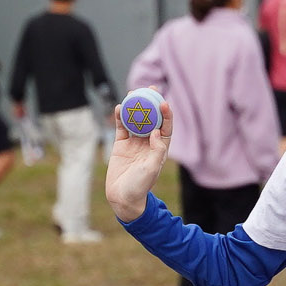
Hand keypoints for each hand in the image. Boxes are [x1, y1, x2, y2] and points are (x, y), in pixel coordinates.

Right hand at [103, 102, 172, 222]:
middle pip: (151, 119)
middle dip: (152, 103)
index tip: (163, 102)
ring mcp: (134, 143)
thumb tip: (157, 131)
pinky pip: (121, 128)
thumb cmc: (141, 185)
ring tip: (133, 93)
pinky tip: (119, 107)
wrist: (123, 196)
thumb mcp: (152, 168)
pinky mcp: (121, 145)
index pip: (165, 127)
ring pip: (136, 120)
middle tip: (151, 88)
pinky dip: (120, 117)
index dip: (166, 114)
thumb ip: (157, 150)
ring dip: (135, 107)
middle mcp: (149, 143)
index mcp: (160, 148)